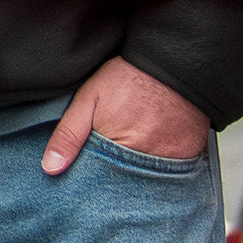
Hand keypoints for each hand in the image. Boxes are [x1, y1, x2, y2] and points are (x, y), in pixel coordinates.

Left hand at [42, 55, 211, 174]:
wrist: (172, 63)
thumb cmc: (126, 79)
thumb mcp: (87, 100)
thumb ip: (68, 135)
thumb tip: (50, 168)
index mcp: (118, 150)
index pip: (99, 178)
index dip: (89, 174)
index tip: (83, 173)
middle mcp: (148, 160)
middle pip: (124, 180)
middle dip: (113, 175)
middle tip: (113, 151)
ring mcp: (173, 159)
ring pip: (148, 177)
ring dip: (137, 170)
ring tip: (134, 145)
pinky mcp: (191, 153)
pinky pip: (172, 169)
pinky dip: (161, 162)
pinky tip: (154, 146)